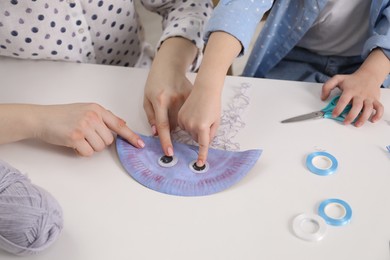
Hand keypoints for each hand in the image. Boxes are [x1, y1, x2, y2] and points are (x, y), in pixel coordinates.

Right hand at [33, 103, 143, 155]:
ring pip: (100, 147)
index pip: (119, 124)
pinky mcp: (75, 137)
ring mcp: (84, 126)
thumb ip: (104, 117)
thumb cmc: (62, 115)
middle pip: (109, 140)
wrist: (41, 118)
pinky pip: (88, 152)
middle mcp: (93, 116)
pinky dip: (81, 152)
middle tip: (86, 136)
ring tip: (79, 138)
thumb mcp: (86, 109)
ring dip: (90, 147)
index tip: (140, 144)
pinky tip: (73, 143)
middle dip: (99, 142)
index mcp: (97, 109)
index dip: (131, 136)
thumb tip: (122, 122)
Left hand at [143, 37, 197, 155]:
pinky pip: (189, 112)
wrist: (169, 64)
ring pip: (183, 120)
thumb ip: (150, 116)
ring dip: (178, 121)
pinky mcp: (192, 95)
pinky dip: (185, 114)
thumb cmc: (155, 81)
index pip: (163, 125)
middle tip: (167, 117)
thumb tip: (155, 133)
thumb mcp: (146, 98)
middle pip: (174, 124)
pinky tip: (180, 106)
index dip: (166, 140)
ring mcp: (185, 97)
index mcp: (160, 100)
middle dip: (171, 127)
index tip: (169, 152)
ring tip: (173, 109)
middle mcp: (173, 100)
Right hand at [178, 84, 220, 166]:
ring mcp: (184, 121)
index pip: (203, 145)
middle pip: (196, 138)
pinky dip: (189, 124)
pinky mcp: (179, 117)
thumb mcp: (216, 121)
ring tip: (200, 115)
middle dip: (201, 134)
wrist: (205, 90)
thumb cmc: (213, 105)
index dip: (202, 155)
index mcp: (202, 127)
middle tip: (206, 121)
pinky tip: (193, 114)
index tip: (199, 164)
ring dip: (195, 129)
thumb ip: (211, 134)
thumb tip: (205, 142)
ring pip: (190, 133)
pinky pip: (184, 127)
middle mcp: (191, 125)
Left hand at [322, 48, 388, 126]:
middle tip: (345, 122)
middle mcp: (359, 94)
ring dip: (363, 118)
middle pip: (356, 106)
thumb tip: (323, 98)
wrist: (368, 74)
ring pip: (368, 109)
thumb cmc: (352, 79)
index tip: (334, 115)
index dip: (338, 109)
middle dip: (350, 116)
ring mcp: (368, 97)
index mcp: (350, 90)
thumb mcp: (337, 79)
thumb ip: (327, 87)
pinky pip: (379, 108)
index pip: (343, 100)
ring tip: (356, 124)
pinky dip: (378, 115)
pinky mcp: (375, 99)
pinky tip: (373, 120)